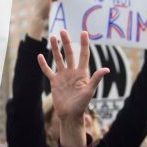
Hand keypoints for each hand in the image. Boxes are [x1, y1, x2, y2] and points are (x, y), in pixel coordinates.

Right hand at [37, 30, 108, 146]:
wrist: (70, 115)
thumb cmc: (81, 105)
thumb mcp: (89, 91)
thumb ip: (95, 79)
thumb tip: (106, 69)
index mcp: (82, 73)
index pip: (84, 55)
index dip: (84, 44)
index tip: (84, 32)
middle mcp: (72, 72)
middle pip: (69, 53)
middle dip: (66, 42)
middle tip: (63, 31)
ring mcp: (63, 76)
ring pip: (58, 59)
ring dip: (55, 48)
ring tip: (52, 37)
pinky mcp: (54, 82)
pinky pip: (48, 71)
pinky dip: (44, 64)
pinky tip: (40, 56)